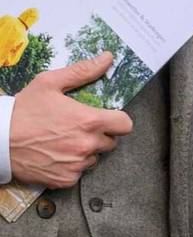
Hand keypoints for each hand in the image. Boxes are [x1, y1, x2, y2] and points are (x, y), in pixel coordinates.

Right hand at [9, 53, 129, 188]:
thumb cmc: (22, 110)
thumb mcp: (49, 83)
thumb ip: (82, 71)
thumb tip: (107, 57)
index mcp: (89, 121)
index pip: (125, 125)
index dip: (117, 120)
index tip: (106, 118)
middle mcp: (87, 145)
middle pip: (110, 142)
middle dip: (99, 135)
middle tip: (78, 128)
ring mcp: (77, 164)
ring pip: (94, 158)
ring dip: (85, 151)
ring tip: (64, 141)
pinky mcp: (65, 179)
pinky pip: (79, 173)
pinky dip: (71, 166)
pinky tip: (55, 155)